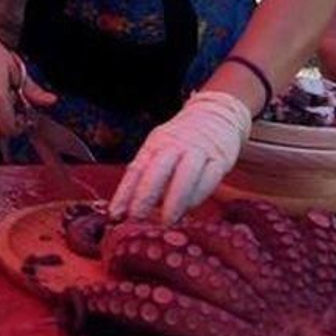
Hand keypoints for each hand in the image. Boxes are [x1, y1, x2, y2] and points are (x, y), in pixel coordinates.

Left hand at [110, 90, 251, 223]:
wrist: (215, 114)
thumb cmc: (180, 141)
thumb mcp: (159, 150)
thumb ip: (146, 176)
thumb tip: (126, 208)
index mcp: (155, 144)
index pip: (137, 169)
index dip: (124, 192)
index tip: (115, 213)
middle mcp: (175, 145)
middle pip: (158, 169)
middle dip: (146, 195)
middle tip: (137, 218)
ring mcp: (198, 150)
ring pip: (186, 174)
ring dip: (175, 199)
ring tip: (166, 221)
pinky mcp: (220, 158)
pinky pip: (209, 177)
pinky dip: (198, 195)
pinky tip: (188, 209)